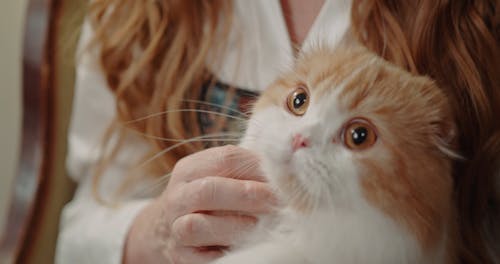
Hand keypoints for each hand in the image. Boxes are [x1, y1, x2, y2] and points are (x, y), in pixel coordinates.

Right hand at [124, 145, 276, 263]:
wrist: (165, 228)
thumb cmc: (206, 198)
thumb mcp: (218, 175)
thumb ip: (244, 167)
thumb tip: (285, 162)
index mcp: (190, 169)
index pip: (225, 159)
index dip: (257, 168)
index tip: (282, 178)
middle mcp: (178, 197)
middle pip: (208, 190)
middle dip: (247, 195)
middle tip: (277, 202)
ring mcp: (174, 227)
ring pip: (196, 226)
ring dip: (233, 226)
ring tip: (259, 226)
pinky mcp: (179, 255)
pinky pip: (198, 258)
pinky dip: (222, 254)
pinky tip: (243, 248)